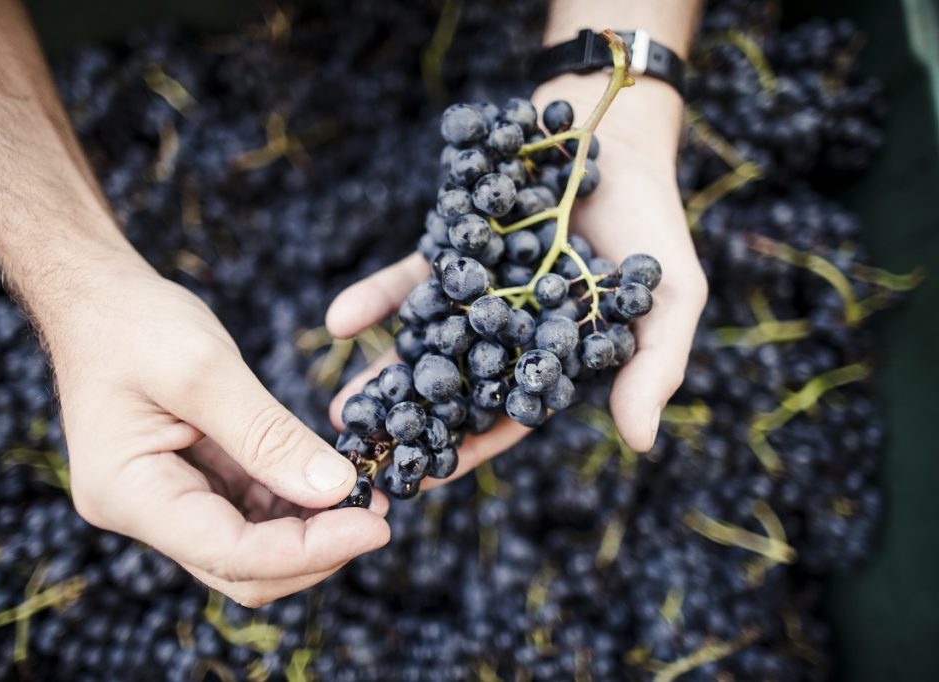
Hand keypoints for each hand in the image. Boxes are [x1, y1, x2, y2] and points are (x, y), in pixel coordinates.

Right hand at [46, 260, 390, 606]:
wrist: (97, 299)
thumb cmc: (133, 323)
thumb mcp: (205, 370)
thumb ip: (269, 435)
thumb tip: (336, 490)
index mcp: (130, 495)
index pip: (230, 553)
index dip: (309, 550)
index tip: (376, 526)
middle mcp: (142, 513)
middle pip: (241, 568)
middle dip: (315, 550)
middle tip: (378, 514)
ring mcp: (165, 502)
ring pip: (250, 547)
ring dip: (310, 530)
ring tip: (366, 494)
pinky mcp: (190, 482)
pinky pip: (249, 511)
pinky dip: (293, 503)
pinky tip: (333, 480)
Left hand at [325, 76, 705, 477]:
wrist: (614, 133)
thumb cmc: (651, 223)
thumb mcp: (671, 298)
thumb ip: (652, 367)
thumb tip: (639, 443)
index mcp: (553, 355)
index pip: (506, 414)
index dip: (469, 449)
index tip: (423, 481)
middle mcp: (508, 330)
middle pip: (455, 386)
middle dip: (412, 422)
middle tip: (365, 454)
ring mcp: (475, 291)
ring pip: (424, 343)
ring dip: (383, 376)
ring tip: (339, 410)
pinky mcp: (449, 248)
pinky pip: (408, 282)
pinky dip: (377, 301)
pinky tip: (339, 323)